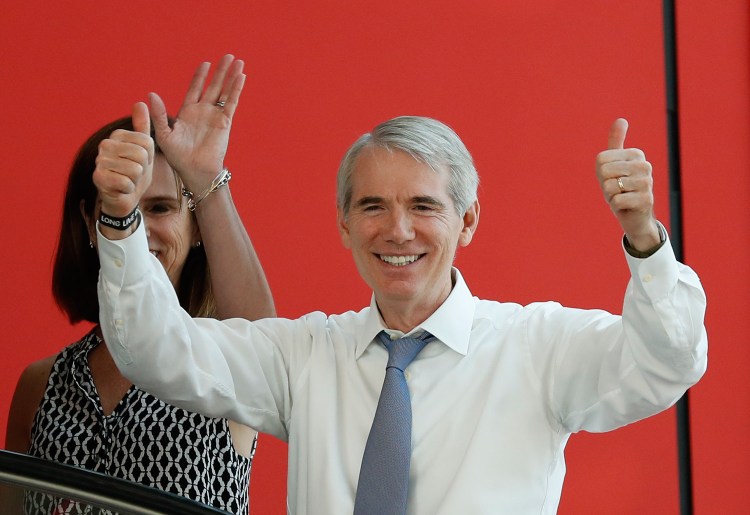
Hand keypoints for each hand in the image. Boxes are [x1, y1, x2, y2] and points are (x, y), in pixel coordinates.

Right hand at [93, 102, 153, 218]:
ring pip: (135, 169)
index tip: (140, 162)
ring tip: (127, 180)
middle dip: (143, 169)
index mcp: (117, 135)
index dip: (149, 157)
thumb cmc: (135, 173)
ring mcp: (100, 161)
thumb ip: (143, 127)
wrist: (124, 197)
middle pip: (142, 155)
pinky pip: (126, 183)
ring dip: (135, 180)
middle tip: (134, 173)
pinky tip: (121, 188)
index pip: (147, 142)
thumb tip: (140, 102)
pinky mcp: (98, 178)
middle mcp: (105, 145)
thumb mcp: (144, 149)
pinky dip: (128, 189)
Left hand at [149, 54, 245, 192]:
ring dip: (231, 77)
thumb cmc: (178, 156)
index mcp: (188, 112)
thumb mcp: (164, 134)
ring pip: (225, 91)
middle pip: (214, 86)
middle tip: (227, 56)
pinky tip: (241, 77)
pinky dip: (236, 89)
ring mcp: (215, 116)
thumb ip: (159, 114)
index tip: (206, 64)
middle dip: (220, 71)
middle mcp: (204, 112)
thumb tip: (150, 94)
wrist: (195, 170)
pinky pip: (232, 102)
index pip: (195, 89)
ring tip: (238, 62)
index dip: (200, 77)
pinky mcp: (225, 121)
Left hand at [595, 118, 660, 250]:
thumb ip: (616, 142)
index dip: (601, 174)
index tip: (613, 179)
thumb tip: (621, 119)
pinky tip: (626, 206)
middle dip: (605, 185)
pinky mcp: (646, 200)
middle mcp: (645, 166)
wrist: (634, 215)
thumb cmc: (621, 187)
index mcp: (636, 154)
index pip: (601, 160)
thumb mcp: (614, 164)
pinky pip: (616, 201)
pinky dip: (616, 206)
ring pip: (610, 187)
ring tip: (622, 197)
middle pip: (605, 172)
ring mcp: (647, 182)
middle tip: (617, 190)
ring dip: (611, 196)